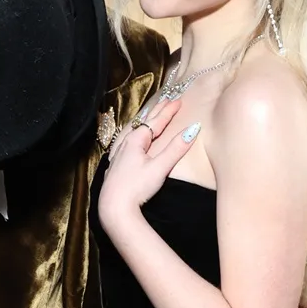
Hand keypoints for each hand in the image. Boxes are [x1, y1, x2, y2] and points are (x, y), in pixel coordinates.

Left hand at [99, 97, 197, 228]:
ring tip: (150, 113)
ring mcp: (119, 154)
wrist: (114, 208)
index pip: (156, 121)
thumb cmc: (136, 188)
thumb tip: (193, 129)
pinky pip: (128, 141)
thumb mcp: (160, 168)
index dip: (168, 111)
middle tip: (167, 99)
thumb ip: (176, 149)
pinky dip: (136, 134)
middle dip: (157, 111)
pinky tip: (132, 139)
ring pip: (134, 131)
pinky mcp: (116, 165)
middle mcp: (125, 143)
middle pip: (144, 123)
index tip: (178, 100)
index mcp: (136, 140)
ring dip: (145, 121)